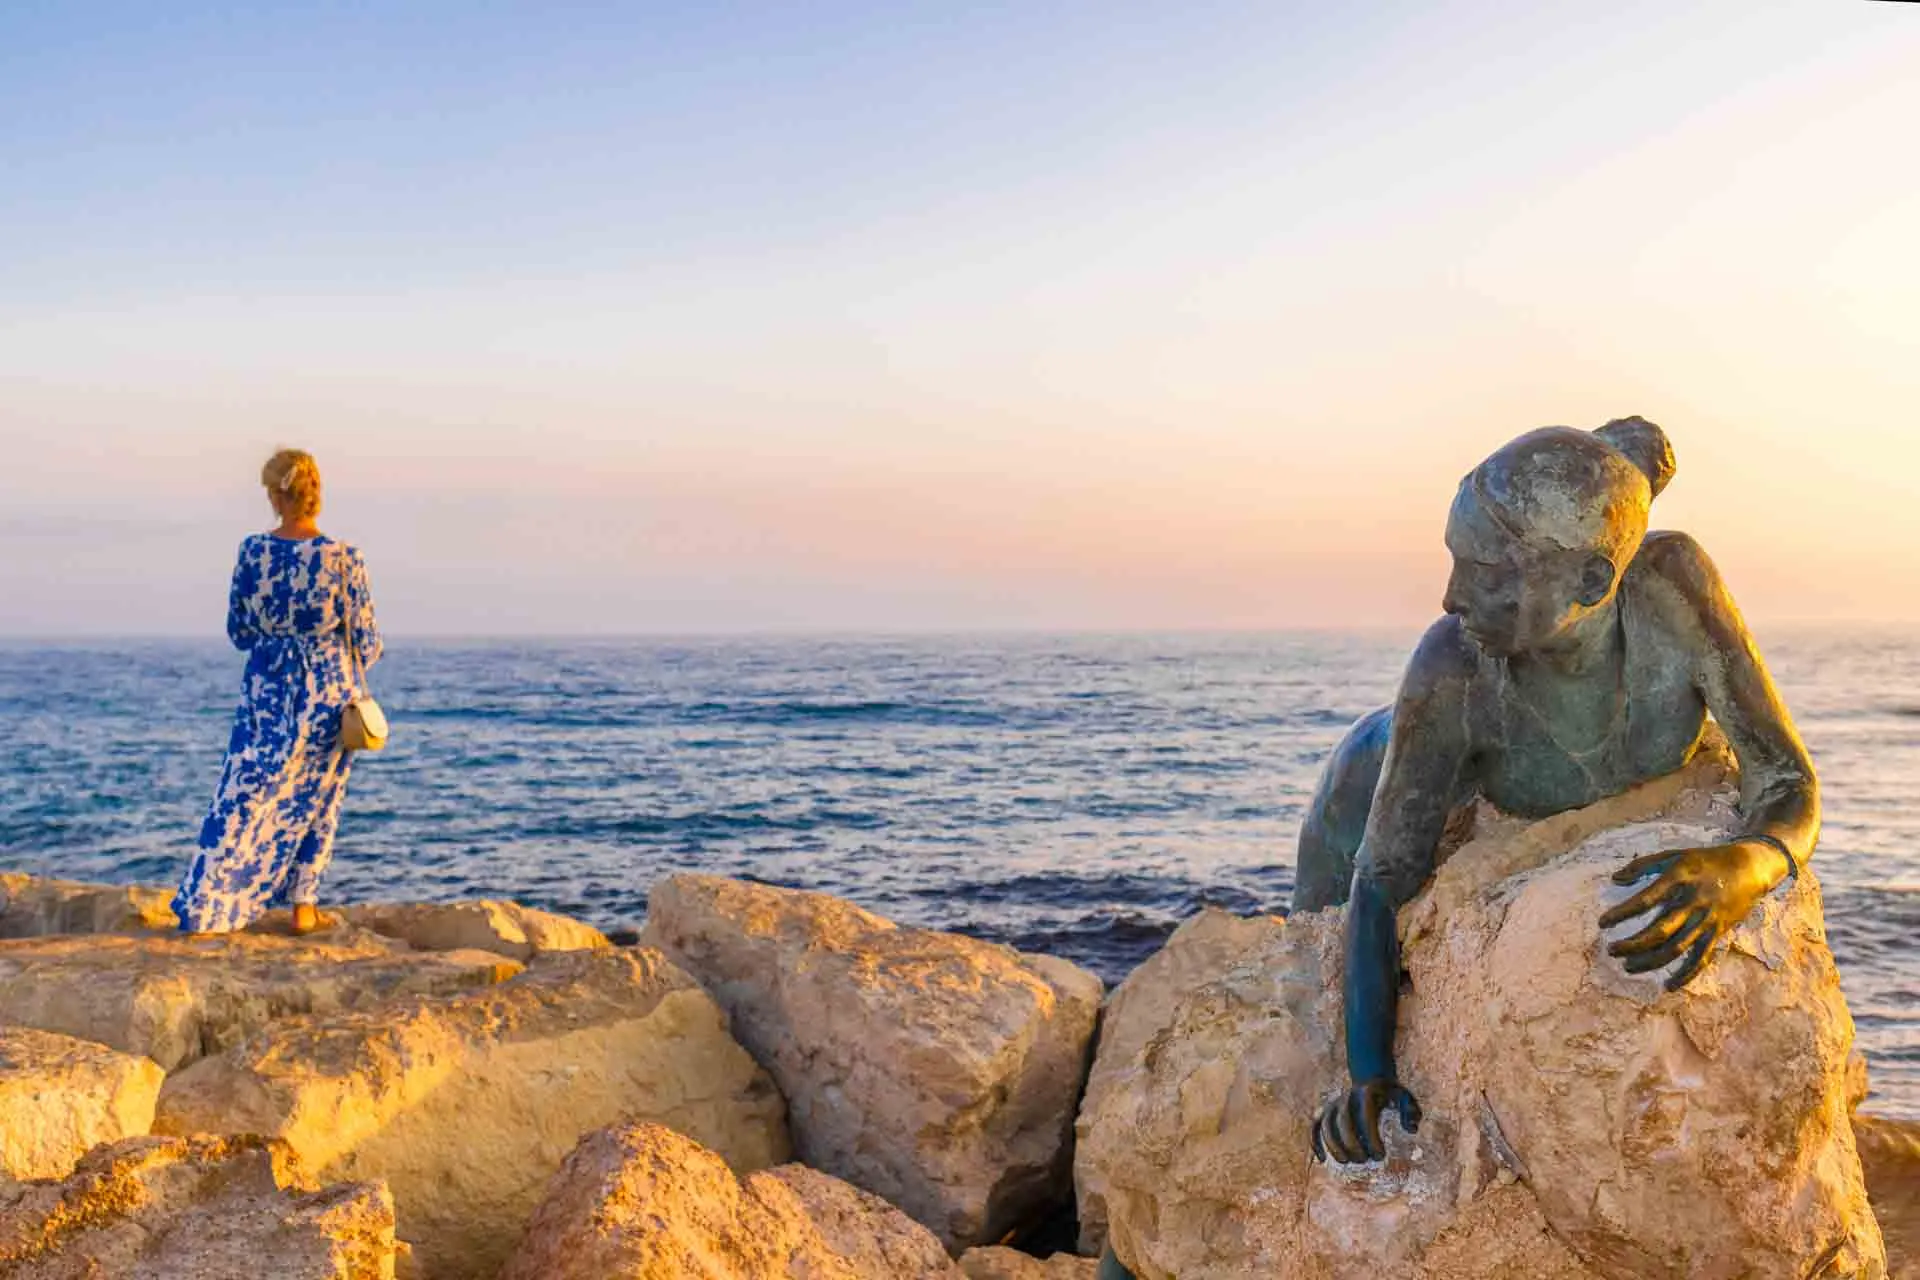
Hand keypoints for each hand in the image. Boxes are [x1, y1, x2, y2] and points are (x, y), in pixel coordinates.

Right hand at [1310, 1078, 1420, 1163]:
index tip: (1380, 1156)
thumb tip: (1411, 1130)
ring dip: (1333, 1145)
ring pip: (1325, 1125)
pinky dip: (1315, 1142)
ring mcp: (1333, 1104)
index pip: (1366, 1117)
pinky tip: (1322, 1159)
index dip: (1371, 1139)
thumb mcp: (1405, 1097)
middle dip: (1352, 1144)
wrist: (1371, 1079)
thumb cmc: (1390, 1094)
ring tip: (1346, 1162)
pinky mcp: (1324, 1111)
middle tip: (1364, 1160)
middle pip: (1343, 1122)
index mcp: (1367, 1093)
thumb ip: (1411, 1112)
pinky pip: (1315, 1126)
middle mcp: (1346, 1097)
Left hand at [1600, 840, 1791, 990]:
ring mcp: (1707, 920)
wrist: (1750, 867)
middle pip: (1659, 931)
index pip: (1645, 900)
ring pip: (1676, 948)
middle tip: (1612, 950)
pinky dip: (1686, 974)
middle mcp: (1693, 902)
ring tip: (1628, 966)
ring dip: (1651, 961)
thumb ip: (1642, 865)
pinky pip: (1701, 958)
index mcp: (1679, 879)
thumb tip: (1615, 879)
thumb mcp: (1674, 854)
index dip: (1622, 913)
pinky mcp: (1719, 932)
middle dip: (1632, 944)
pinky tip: (1670, 984)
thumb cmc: (1706, 859)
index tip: (1603, 923)